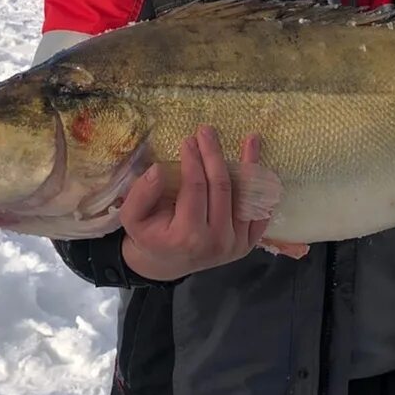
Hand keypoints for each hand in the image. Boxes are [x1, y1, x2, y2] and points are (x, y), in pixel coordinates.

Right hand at [119, 126, 269, 281]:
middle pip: (221, 188)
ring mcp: (235, 244)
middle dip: (214, 155)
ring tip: (251, 138)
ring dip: (250, 164)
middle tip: (207, 131)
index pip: (195, 188)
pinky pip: (259, 211)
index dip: (192, 161)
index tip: (188, 140)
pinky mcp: (247, 243)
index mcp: (188, 235)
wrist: (167, 263)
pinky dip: (262, 187)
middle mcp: (216, 241)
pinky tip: (260, 164)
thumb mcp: (132, 217)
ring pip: (245, 196)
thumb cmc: (150, 235)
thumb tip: (158, 169)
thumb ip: (141, 194)